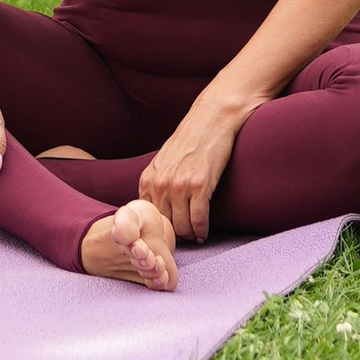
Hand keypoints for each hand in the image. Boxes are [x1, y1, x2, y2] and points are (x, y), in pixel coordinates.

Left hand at [138, 97, 252, 246]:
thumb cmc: (190, 140)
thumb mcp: (163, 161)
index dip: (158, 228)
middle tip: (183, 239)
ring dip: (189, 235)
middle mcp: (160, 184)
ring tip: (194, 236)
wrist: (211, 119)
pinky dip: (202, 230)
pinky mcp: (200, 186)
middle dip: (175, 234)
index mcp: (147, 179)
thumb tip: (158, 209)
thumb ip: (157, 183)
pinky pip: (198, 220)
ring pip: (182, 226)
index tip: (167, 235)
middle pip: (165, 225)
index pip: (148, 216)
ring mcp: (179, 186)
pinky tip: (204, 232)